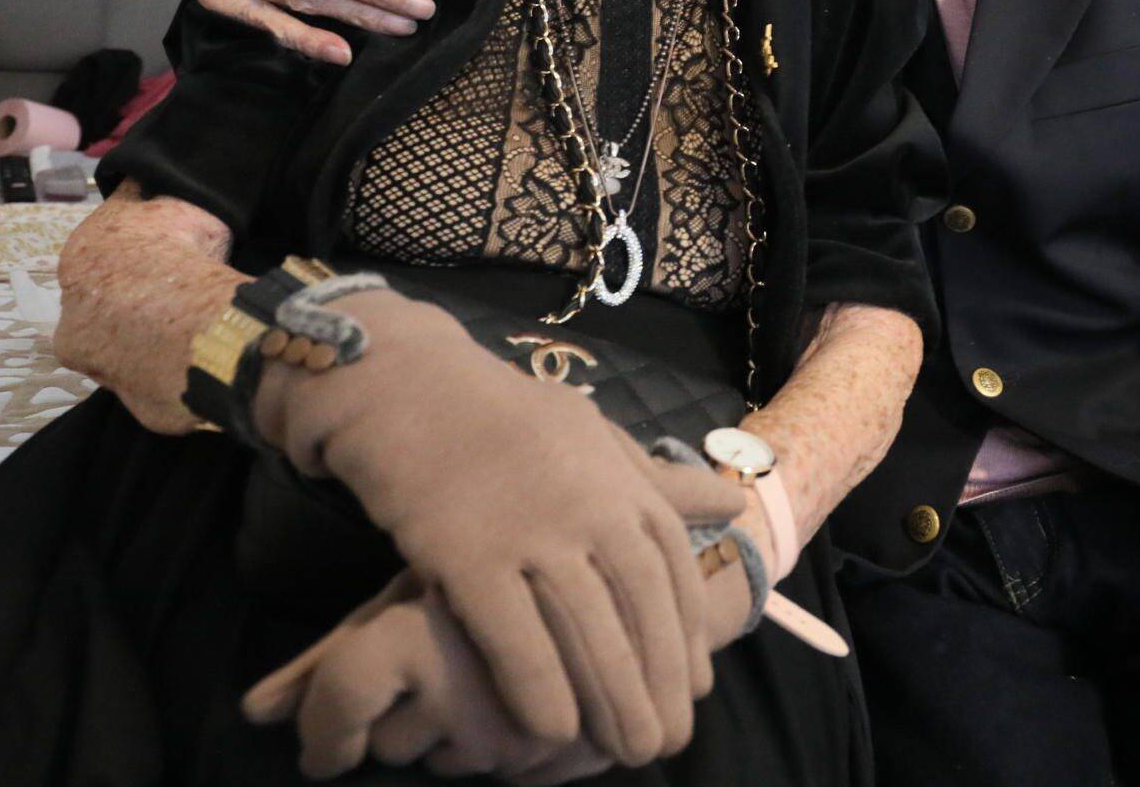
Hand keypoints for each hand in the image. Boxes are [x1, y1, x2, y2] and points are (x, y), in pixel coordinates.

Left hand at [244, 571, 615, 783]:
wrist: (597, 558)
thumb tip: (252, 714)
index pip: (342, 699)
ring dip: (449, 738)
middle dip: (400, 722)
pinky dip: (495, 752)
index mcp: (417, 629)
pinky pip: (498, 776)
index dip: (323, 733)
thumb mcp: (402, 601)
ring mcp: (517, 720)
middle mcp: (467, 682)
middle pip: (387, 743)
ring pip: (442, 765)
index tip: (323, 754)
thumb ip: (328, 660)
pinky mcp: (565, 748)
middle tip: (439, 668)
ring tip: (482, 678)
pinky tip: (512, 704)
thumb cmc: (479, 572)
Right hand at [252, 292, 747, 765]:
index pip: (672, 573)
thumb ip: (658, 482)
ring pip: (586, 630)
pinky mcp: (468, 555)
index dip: (686, 637)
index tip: (694, 690)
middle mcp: (588, 507)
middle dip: (660, 681)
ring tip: (627, 750)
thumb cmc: (504, 420)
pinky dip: (539, 685)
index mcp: (622, 481)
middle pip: (640, 609)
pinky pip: (514, 635)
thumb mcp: (594, 437)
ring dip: (613, 699)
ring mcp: (530, 530)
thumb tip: (731, 502)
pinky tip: (553, 730)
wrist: (408, 389)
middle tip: (668, 743)